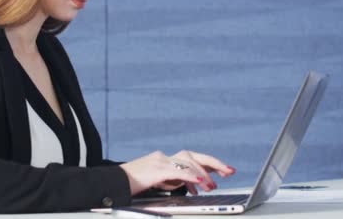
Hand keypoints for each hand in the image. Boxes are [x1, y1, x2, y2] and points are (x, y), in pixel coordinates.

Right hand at [119, 150, 233, 195]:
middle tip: (230, 171)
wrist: (112, 183)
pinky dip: (191, 176)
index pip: (192, 158)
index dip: (210, 163)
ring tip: (213, 185)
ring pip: (188, 161)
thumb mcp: (156, 183)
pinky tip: (201, 183)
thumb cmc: (131, 186)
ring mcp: (159, 161)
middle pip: (194, 156)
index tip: (224, 170)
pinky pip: (178, 171)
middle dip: (214, 163)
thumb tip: (192, 186)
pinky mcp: (156, 170)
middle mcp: (163, 157)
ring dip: (203, 173)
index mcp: (165, 160)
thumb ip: (173, 181)